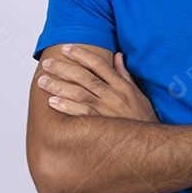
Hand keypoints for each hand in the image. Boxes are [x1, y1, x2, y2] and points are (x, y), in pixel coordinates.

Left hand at [38, 44, 157, 121]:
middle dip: (63, 68)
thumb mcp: (137, 93)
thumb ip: (124, 74)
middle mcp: (113, 96)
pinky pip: (80, 114)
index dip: (81, 54)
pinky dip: (66, 107)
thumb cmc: (142, 118)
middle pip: (84, 77)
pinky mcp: (100, 126)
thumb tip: (117, 56)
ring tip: (43, 80)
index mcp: (121, 86)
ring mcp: (106, 110)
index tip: (66, 48)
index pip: (99, 64)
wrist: (148, 143)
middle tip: (47, 63)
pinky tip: (52, 101)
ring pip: (79, 93)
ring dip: (59, 86)